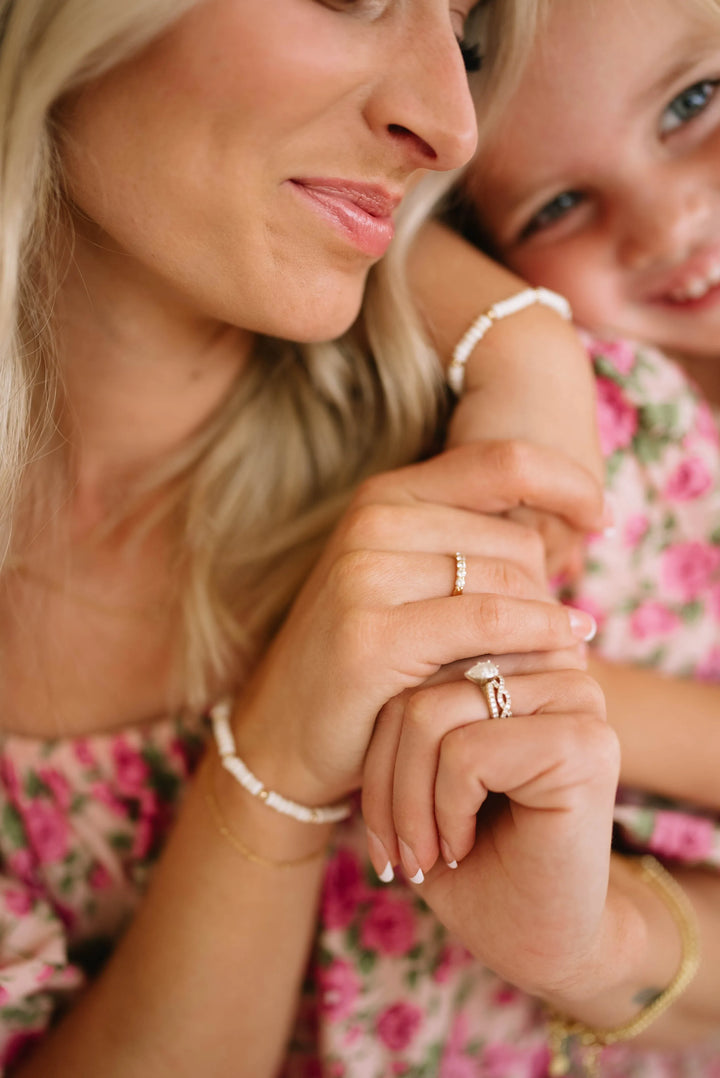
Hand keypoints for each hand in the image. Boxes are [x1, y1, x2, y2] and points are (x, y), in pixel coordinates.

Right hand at [230, 441, 603, 809]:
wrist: (285, 735)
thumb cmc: (368, 661)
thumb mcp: (408, 583)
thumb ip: (470, 545)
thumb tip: (570, 525)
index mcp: (384, 495)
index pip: (503, 461)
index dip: (568, 482)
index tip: (601, 518)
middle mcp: (371, 520)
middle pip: (516, 538)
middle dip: (546, 591)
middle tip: (553, 635)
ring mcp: (364, 572)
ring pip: (509, 578)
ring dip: (545, 624)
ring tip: (549, 658)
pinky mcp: (370, 631)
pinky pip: (488, 619)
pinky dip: (537, 635)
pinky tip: (562, 651)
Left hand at [363, 655, 619, 998]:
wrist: (535, 943)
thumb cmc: (474, 860)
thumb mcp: (424, 770)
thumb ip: (416, 706)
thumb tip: (376, 645)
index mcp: (523, 661)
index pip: (419, 662)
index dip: (380, 741)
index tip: (380, 821)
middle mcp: (555, 670)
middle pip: (419, 686)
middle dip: (386, 778)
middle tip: (395, 852)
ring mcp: (576, 701)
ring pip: (431, 714)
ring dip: (410, 803)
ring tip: (427, 853)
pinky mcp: (582, 744)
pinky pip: (464, 752)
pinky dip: (445, 811)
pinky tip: (463, 847)